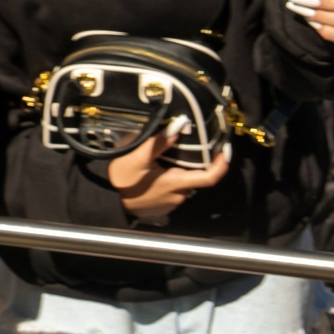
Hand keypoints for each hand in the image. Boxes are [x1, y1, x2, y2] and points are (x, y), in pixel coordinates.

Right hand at [106, 117, 230, 219]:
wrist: (108, 203)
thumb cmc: (122, 181)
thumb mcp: (136, 158)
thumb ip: (159, 143)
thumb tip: (179, 125)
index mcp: (176, 182)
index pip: (210, 177)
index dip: (222, 164)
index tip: (225, 151)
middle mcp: (179, 196)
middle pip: (195, 178)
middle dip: (191, 164)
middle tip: (179, 150)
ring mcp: (172, 203)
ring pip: (184, 185)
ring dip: (178, 173)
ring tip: (162, 162)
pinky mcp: (164, 207)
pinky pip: (174, 192)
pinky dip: (169, 182)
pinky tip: (154, 176)